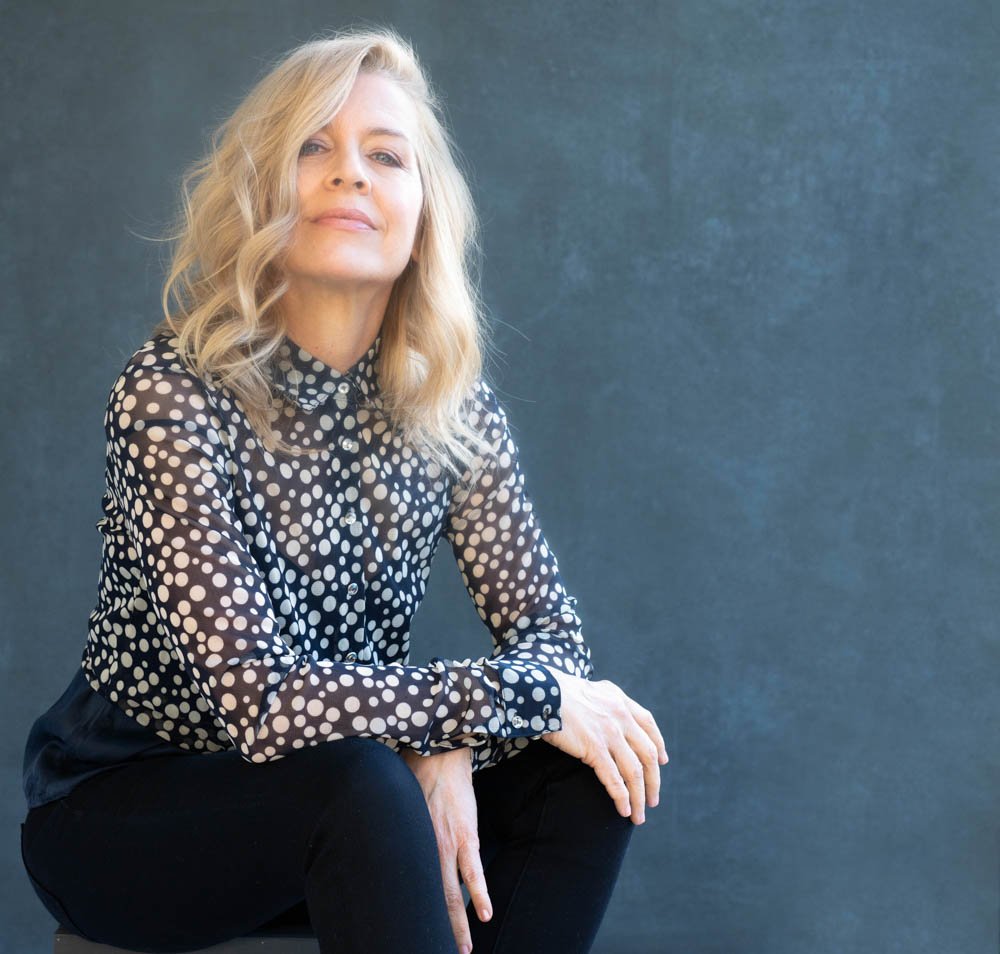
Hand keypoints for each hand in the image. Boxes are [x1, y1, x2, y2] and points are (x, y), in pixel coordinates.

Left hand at [400, 746, 490, 952]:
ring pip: (451, 894)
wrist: (439, 752)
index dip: (407, 912)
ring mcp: (448, 844)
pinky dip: (480, 894)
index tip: (409, 932)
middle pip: (429, 899)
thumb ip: (393, 826)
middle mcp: (425, 850)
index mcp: (407, 844)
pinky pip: (474, 871)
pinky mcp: (468, 835)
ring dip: (457, 924)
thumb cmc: (414, 773)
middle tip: (437, 952)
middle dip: (434, 930)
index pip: (406, 887)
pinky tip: (485, 914)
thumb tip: (377, 833)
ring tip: (461, 949)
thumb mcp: (395, 804)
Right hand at [543, 670, 668, 824]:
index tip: (662, 762)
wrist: (542, 692)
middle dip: (653, 780)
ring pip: (634, 771)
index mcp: (620, 700)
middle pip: (648, 753)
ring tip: (639, 814)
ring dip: (640, 796)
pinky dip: (622, 797)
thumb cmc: (558, 693)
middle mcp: (621, 716)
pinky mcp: (595, 748)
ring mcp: (610, 732)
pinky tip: (623, 810)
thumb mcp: (591, 691)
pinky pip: (614, 778)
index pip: (649, 724)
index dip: (659, 745)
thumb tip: (610, 718)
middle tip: (653, 799)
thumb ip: (606, 703)